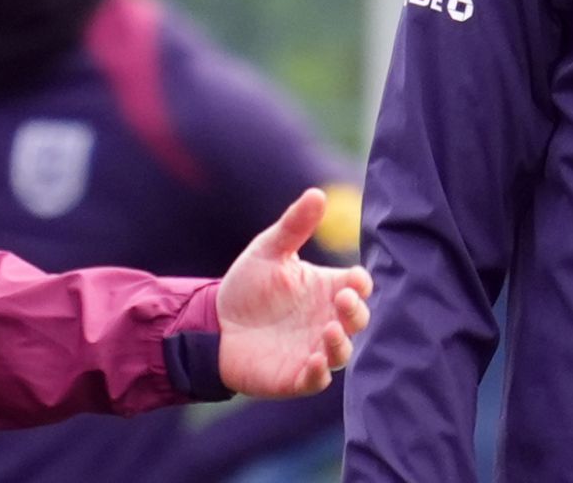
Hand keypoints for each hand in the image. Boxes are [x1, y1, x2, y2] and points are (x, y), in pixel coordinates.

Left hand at [215, 188, 373, 397]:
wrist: (212, 324)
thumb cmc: (247, 286)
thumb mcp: (268, 250)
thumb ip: (294, 225)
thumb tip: (317, 193)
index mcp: (326, 289)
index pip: (357, 286)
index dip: (360, 284)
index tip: (354, 279)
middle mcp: (327, 319)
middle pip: (358, 318)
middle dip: (357, 311)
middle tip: (343, 299)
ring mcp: (314, 349)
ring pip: (343, 352)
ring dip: (341, 343)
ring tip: (330, 330)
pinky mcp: (296, 376)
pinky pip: (317, 380)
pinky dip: (319, 373)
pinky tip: (314, 361)